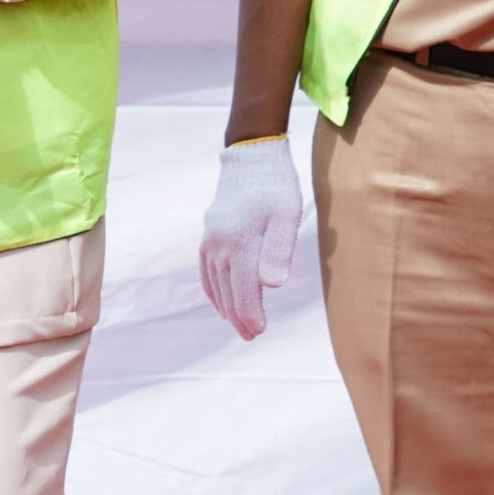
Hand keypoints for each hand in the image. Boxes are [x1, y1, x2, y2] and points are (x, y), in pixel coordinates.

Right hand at [199, 137, 302, 340]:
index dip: (251, 313)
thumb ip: (278, 251)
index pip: (243, 289)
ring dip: (226, 307)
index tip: (259, 331)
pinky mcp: (208, 238)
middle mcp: (218, 247)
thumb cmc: (275, 186)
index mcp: (238, 243)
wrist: (250, 158)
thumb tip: (272, 286)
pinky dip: (212, 290)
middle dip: (239, 316)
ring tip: (238, 324)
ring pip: (215, 284)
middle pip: (227, 291)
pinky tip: (220, 301)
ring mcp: (210, 243)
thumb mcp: (286, 215)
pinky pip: (206, 272)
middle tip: (251, 336)